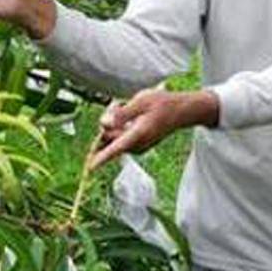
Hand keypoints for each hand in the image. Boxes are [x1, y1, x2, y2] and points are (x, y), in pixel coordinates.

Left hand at [87, 89, 218, 169]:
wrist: (182, 111)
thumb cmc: (163, 104)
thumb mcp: (141, 101)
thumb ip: (120, 114)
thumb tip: (103, 124)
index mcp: (138, 134)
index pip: (115, 148)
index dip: (101, 158)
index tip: (89, 169)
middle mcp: (137, 145)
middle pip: (108, 135)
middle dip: (108, 120)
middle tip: (120, 104)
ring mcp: (137, 147)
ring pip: (112, 136)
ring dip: (114, 122)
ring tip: (128, 108)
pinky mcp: (137, 146)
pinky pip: (119, 138)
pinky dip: (120, 126)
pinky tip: (131, 116)